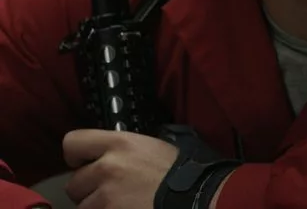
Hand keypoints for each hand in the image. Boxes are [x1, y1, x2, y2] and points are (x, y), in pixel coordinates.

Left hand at [63, 129, 178, 208]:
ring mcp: (106, 197)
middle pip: (74, 183)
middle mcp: (108, 168)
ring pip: (84, 207)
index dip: (76, 156)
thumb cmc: (182, 171)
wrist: (197, 196)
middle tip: (111, 191)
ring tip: (121, 204)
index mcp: (120, 143)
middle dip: (89, 189)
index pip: (72, 142)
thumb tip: (104, 154)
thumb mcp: (153, 146)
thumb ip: (124, 148)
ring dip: (98, 207)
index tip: (84, 163)